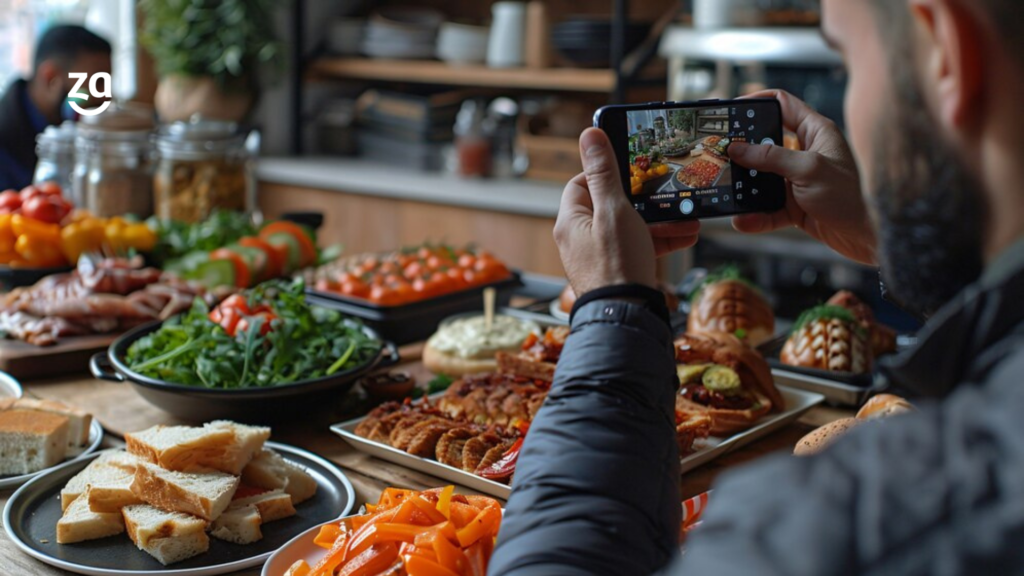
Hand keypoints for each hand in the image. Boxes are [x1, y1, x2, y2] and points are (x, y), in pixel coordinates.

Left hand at [554, 128, 700, 294]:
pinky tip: (685, 235)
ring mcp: (599, 256)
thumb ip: (604, 173)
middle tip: (667, 193)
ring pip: (631, 227)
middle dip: (645, 200)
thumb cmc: (616, 265)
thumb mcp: (613, 210)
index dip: (607, 173)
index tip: (631, 168)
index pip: (582, 183)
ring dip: (660, 220)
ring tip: (687, 216)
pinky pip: (639, 247)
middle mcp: (580, 238)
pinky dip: (660, 241)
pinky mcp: (618, 270)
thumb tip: (589, 135)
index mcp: (571, 221)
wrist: (626, 317)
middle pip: (612, 205)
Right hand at [728, 90, 876, 264]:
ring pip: (762, 178)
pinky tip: (743, 220)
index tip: (734, 109)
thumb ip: (771, 158)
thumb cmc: (849, 196)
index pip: (784, 104)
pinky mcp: (794, 205)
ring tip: (728, 191)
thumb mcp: (808, 169)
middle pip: (765, 143)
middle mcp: (806, 153)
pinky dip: (755, 215)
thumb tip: (738, 149)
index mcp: (816, 132)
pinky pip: (767, 208)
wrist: (866, 237)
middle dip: (743, 150)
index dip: (758, 102)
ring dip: (745, 187)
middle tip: (720, 153)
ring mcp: (798, 180)